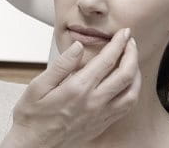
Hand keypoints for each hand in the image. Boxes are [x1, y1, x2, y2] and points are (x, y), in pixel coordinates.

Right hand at [0, 28, 141, 147]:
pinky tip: (128, 83)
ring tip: (132, 60)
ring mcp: (100, 115)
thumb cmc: (32, 116)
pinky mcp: (102, 124)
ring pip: (131, 92)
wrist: (33, 145)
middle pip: (126, 74)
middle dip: (132, 53)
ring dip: (136, 73)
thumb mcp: (38, 85)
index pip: (107, 60)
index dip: (118, 43)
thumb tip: (78, 46)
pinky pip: (126, 107)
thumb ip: (61, 64)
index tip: (123, 32)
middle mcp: (93, 102)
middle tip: (130, 41)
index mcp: (77, 89)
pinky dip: (132, 91)